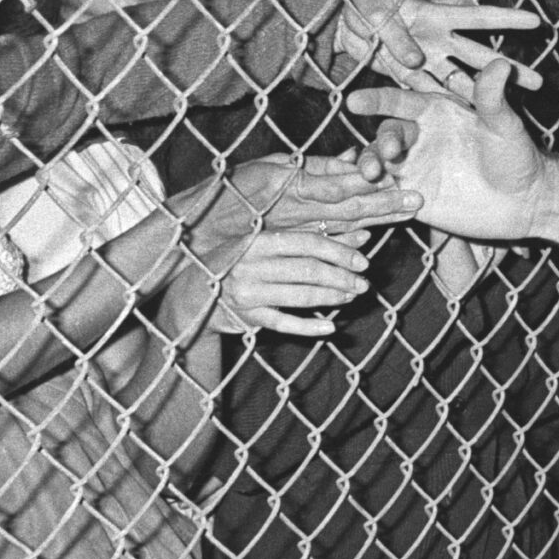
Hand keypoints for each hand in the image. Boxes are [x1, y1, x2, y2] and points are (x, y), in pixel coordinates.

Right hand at [173, 152, 419, 333]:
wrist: (193, 290)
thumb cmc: (238, 259)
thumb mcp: (266, 242)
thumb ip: (310, 235)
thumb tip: (363, 231)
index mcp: (257, 240)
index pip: (307, 242)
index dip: (340, 250)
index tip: (364, 260)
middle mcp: (250, 265)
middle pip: (307, 270)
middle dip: (342, 277)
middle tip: (365, 283)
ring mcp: (247, 293)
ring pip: (300, 297)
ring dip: (332, 298)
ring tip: (353, 297)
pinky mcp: (245, 317)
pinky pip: (283, 324)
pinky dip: (309, 327)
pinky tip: (331, 326)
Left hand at [328, 0, 543, 96]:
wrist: (338, 22)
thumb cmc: (361, 7)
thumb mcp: (378, 13)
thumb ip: (397, 36)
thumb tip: (416, 60)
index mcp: (437, 18)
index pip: (478, 17)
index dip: (507, 18)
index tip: (537, 21)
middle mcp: (439, 42)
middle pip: (480, 57)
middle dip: (509, 70)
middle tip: (538, 83)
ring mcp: (427, 63)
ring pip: (462, 82)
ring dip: (486, 96)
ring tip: (516, 107)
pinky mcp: (409, 81)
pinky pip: (433, 97)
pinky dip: (449, 110)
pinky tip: (470, 124)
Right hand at [348, 59, 556, 241]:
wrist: (524, 201)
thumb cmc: (517, 156)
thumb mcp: (505, 125)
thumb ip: (493, 98)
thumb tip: (500, 64)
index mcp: (435, 111)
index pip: (400, 102)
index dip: (377, 101)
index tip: (355, 101)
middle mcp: (419, 136)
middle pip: (387, 133)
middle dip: (381, 141)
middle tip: (388, 151)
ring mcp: (414, 165)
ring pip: (378, 161)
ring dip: (370, 166)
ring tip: (373, 175)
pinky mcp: (413, 194)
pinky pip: (386, 191)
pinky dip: (377, 192)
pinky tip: (378, 197)